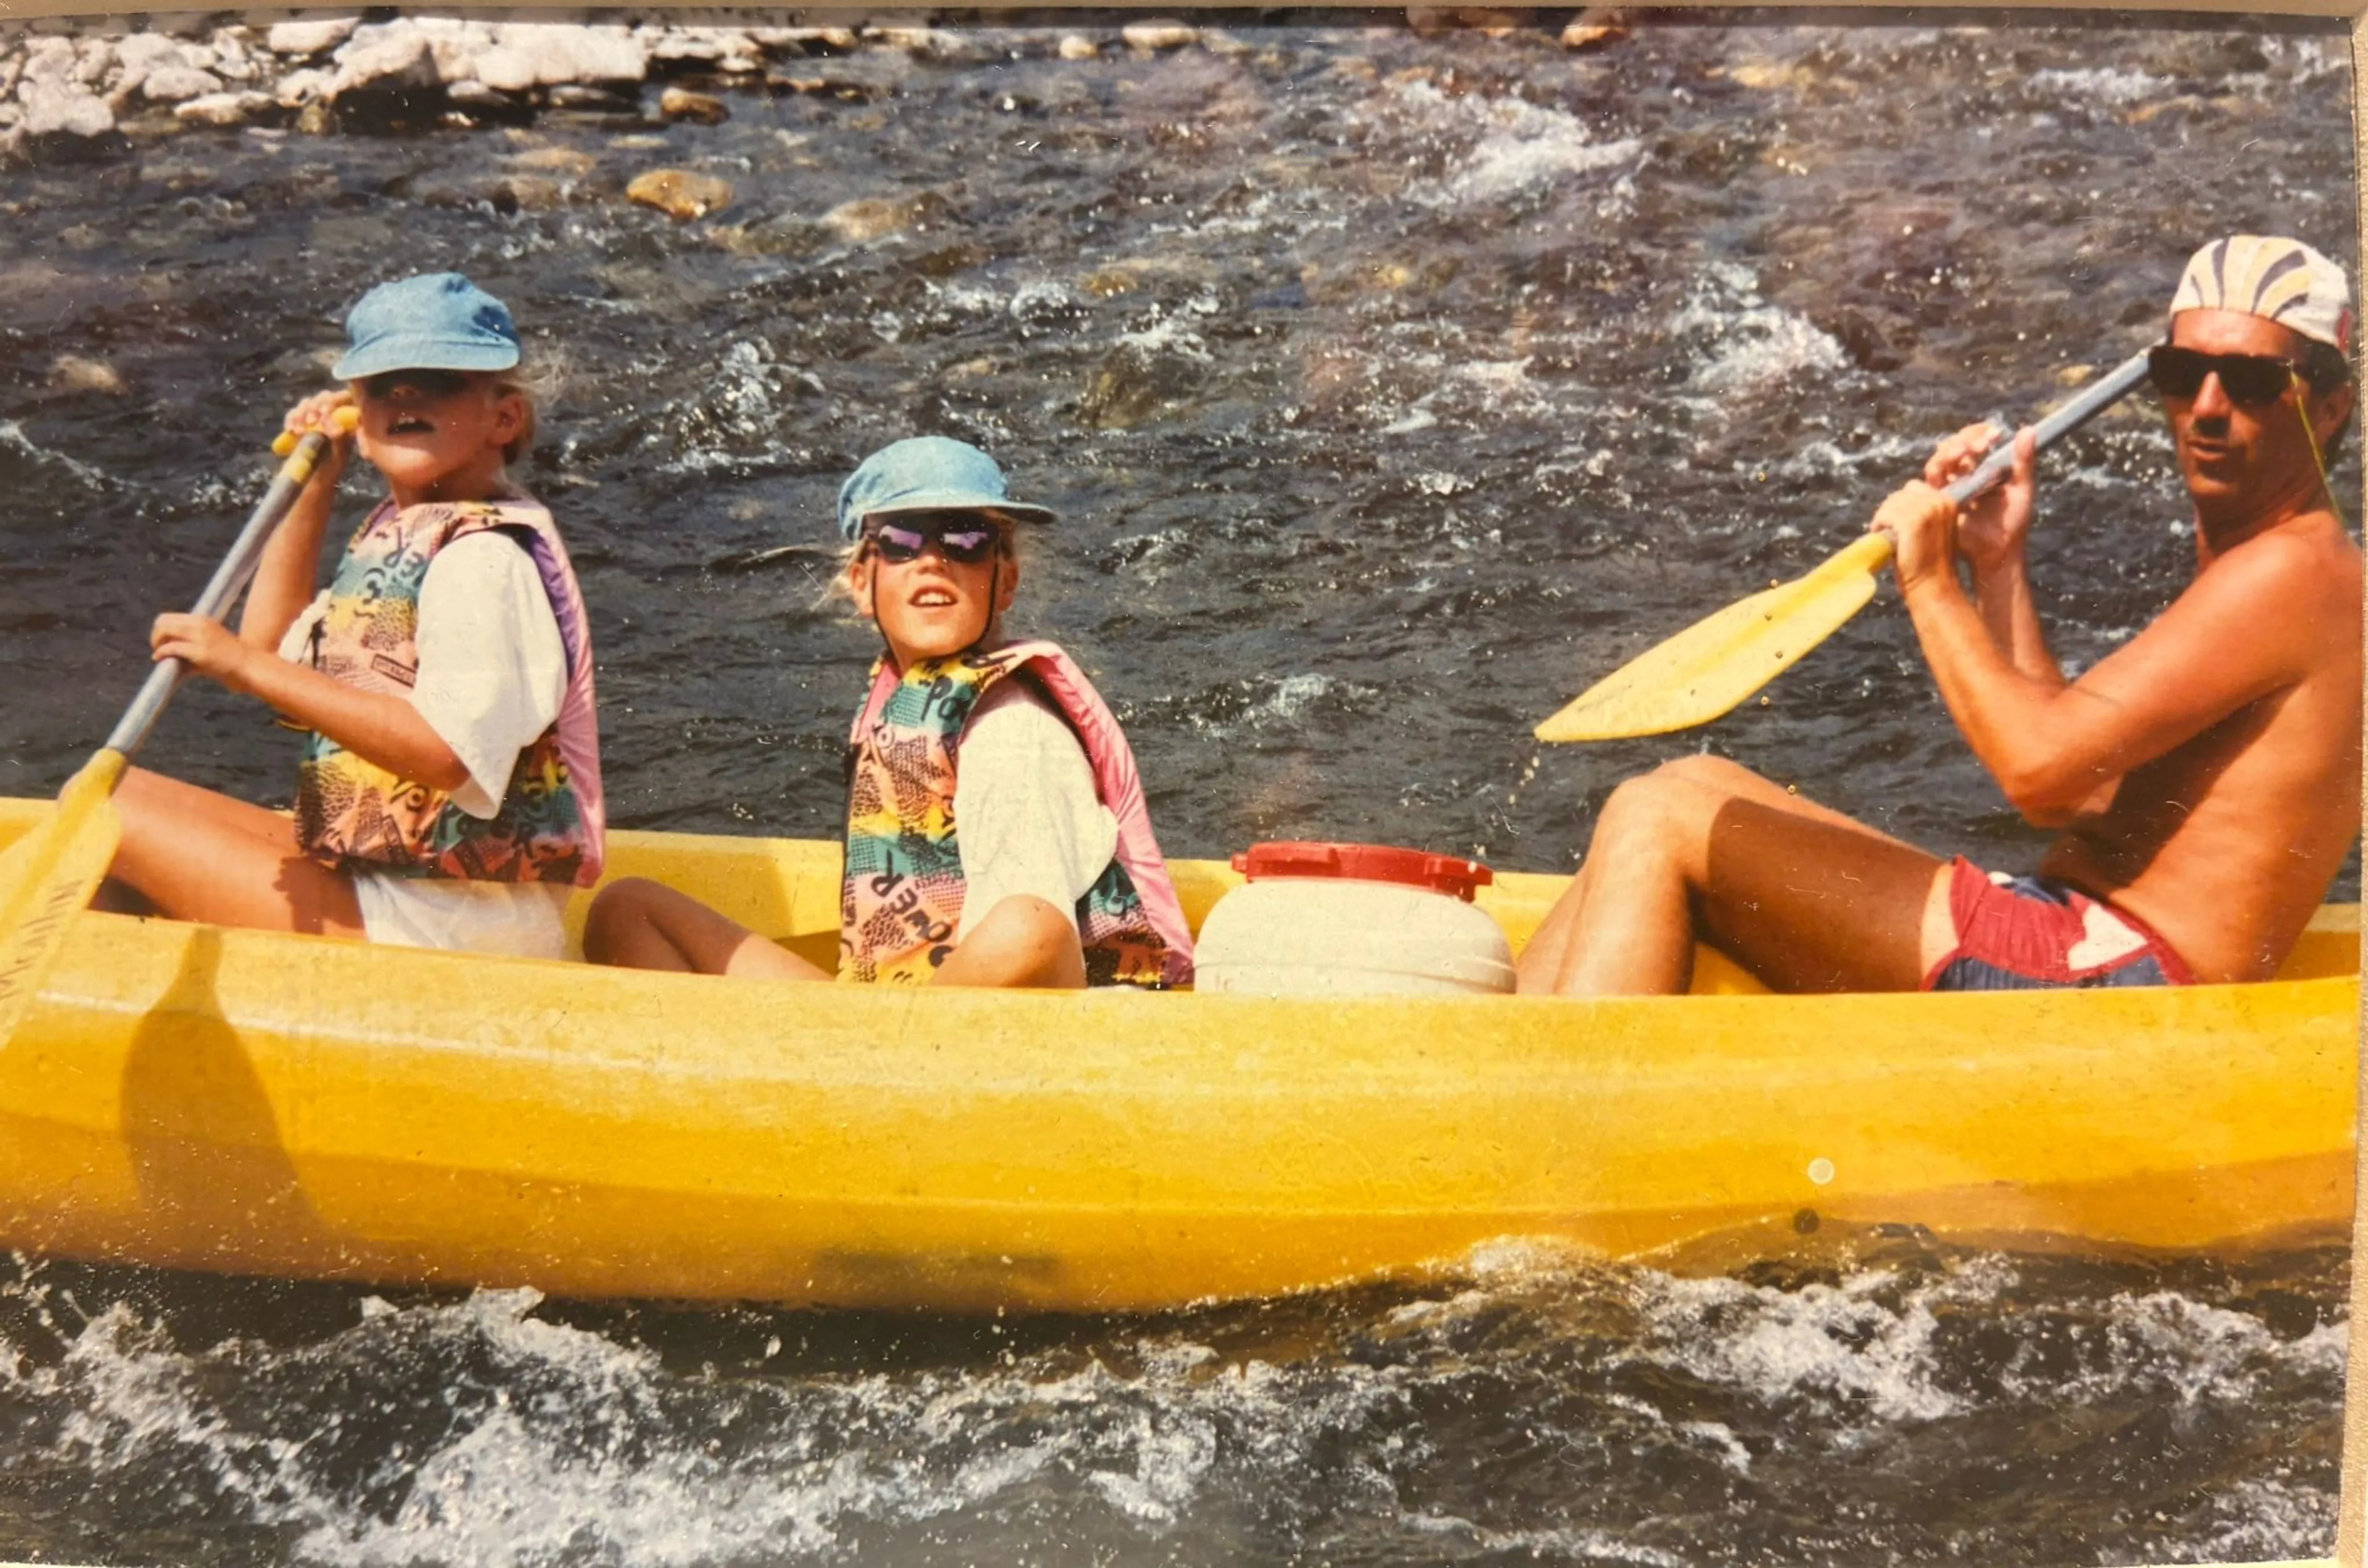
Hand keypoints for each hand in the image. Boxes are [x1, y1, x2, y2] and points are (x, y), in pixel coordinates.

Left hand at [151, 612, 256, 691]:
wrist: (251, 667)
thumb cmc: (233, 659)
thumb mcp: (212, 642)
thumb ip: (192, 643)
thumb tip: (171, 651)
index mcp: (203, 620)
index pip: (169, 617)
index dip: (160, 629)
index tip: (162, 642)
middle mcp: (200, 624)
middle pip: (163, 621)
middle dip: (155, 635)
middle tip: (157, 648)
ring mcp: (200, 636)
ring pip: (164, 631)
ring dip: (156, 642)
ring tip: (158, 654)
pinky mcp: (199, 651)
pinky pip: (171, 647)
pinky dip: (161, 653)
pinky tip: (160, 659)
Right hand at [278, 389, 356, 488]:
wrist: (311, 481)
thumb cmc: (330, 470)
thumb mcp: (338, 456)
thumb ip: (338, 439)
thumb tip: (330, 422)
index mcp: (347, 420)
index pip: (343, 398)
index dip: (333, 401)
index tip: (324, 413)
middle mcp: (332, 414)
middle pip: (323, 397)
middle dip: (316, 406)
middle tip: (311, 422)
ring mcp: (314, 417)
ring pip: (307, 403)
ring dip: (302, 413)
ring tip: (299, 431)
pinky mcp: (299, 422)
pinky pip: (293, 413)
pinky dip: (290, 418)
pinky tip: (290, 429)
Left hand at [1872, 480, 1958, 594]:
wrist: (1932, 585)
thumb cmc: (1931, 562)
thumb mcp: (1936, 529)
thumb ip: (1924, 512)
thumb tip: (1900, 505)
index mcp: (1948, 501)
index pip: (1914, 488)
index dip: (1902, 504)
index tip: (1898, 522)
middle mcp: (1939, 502)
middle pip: (1902, 493)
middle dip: (1891, 509)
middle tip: (1888, 529)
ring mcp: (1925, 511)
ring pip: (1891, 502)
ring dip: (1884, 518)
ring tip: (1886, 535)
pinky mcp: (1911, 522)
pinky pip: (1886, 515)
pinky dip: (1879, 525)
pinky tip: (1883, 538)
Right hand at [1921, 421, 2035, 572]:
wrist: (1999, 552)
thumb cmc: (2013, 523)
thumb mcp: (2022, 488)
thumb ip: (2024, 461)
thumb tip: (2028, 429)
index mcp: (1981, 469)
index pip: (1972, 441)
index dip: (1979, 433)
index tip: (1995, 433)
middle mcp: (1962, 476)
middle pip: (1952, 447)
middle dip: (1965, 440)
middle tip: (1983, 444)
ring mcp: (1949, 489)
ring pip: (1938, 462)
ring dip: (1949, 452)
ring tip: (1966, 452)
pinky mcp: (1939, 503)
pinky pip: (1930, 482)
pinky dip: (1939, 471)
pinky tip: (1954, 472)